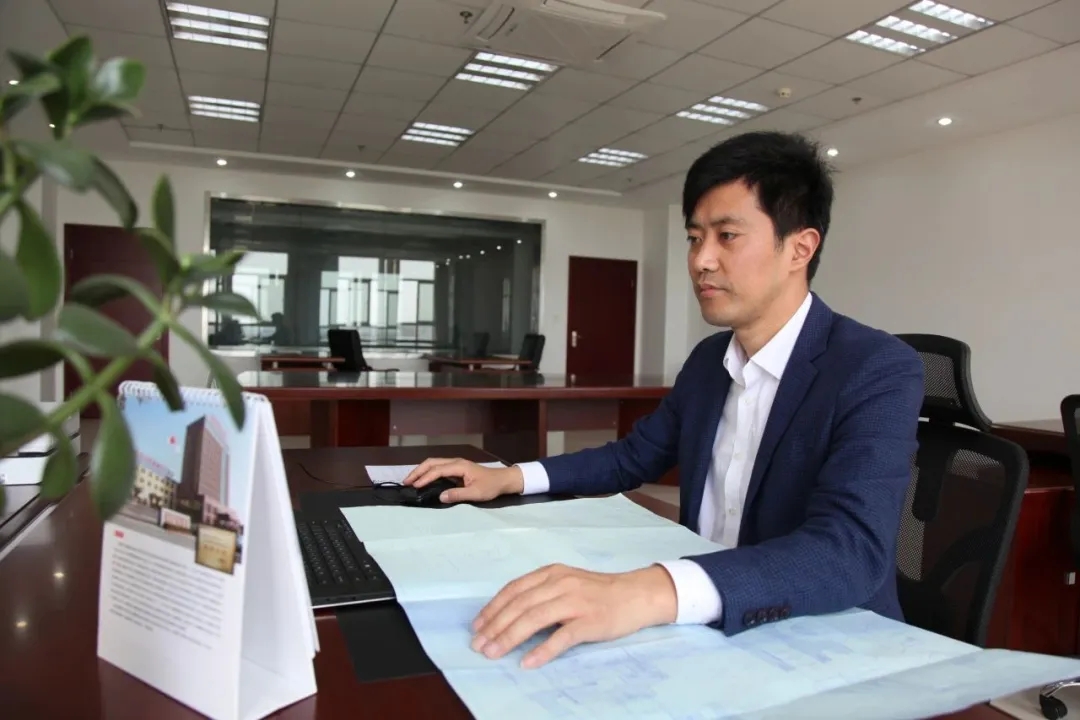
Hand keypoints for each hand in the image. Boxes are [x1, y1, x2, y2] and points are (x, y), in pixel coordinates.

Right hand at [402, 457, 523, 503]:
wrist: (503, 480)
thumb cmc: (491, 486)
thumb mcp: (476, 494)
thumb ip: (458, 495)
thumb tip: (440, 497)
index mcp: (460, 466)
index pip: (437, 470)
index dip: (425, 478)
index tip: (415, 486)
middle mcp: (455, 462)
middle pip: (432, 462)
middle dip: (418, 471)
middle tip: (406, 482)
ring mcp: (456, 464)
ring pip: (434, 463)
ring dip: (421, 471)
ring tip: (411, 481)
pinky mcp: (456, 469)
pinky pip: (438, 468)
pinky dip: (428, 472)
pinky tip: (423, 480)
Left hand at [470, 564, 677, 668]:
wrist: (637, 594)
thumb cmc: (599, 592)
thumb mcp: (567, 583)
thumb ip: (542, 593)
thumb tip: (509, 615)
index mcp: (552, 573)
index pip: (514, 590)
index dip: (492, 608)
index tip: (477, 625)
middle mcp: (560, 584)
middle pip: (520, 605)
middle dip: (495, 626)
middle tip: (478, 644)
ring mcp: (575, 602)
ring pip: (534, 619)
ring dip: (510, 637)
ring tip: (493, 652)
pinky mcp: (590, 621)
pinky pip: (561, 637)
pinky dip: (542, 650)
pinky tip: (527, 661)